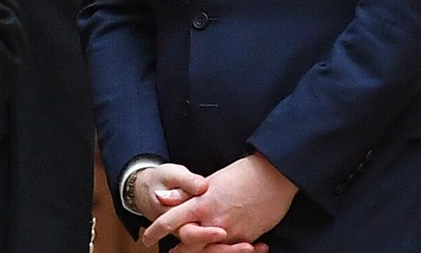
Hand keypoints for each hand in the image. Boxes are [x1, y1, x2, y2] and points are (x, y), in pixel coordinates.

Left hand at [141, 153, 295, 248]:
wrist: (273, 177)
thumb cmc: (242, 174)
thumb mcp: (211, 180)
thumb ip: (185, 192)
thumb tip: (162, 199)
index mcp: (202, 203)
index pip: (171, 220)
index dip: (157, 230)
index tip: (147, 237)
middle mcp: (213, 221)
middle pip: (189, 242)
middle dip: (179, 249)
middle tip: (171, 252)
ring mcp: (231, 232)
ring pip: (209, 250)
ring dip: (200, 252)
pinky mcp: (247, 237)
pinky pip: (232, 250)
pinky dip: (226, 251)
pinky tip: (225, 249)